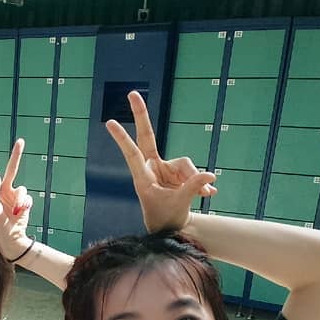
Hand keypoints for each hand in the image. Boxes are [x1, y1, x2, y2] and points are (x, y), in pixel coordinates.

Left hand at [0, 141, 32, 261]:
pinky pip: (27, 197)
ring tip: (15, 211)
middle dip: (16, 156)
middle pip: (11, 170)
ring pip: (21, 188)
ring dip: (19, 199)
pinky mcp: (23, 201)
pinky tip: (20, 213)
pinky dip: (25, 204)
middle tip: (20, 141)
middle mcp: (3, 191)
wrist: (11, 238)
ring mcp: (14, 196)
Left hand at [107, 91, 216, 232]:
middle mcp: (152, 168)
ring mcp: (165, 168)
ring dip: (194, 180)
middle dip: (141, 115)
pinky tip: (208, 195)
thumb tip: (209, 176)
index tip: (110, 122)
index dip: (122, 138)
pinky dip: (201, 183)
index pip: (132, 153)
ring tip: (201, 196)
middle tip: (132, 93)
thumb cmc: (166, 217)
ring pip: (186, 164)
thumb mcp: (178, 204)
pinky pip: (195, 172)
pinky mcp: (179, 171)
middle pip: (148, 136)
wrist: (171, 227)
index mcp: (142, 177)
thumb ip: (192, 188)